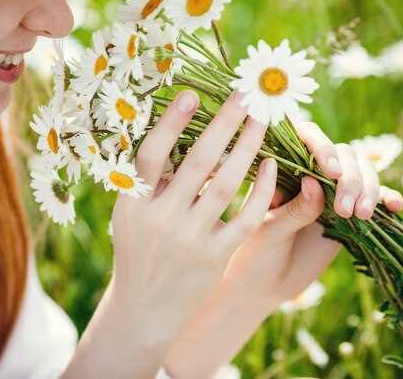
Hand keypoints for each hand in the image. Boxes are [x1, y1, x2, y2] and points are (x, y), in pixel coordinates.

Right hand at [108, 90, 278, 344]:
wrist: (145, 308)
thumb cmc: (138, 251)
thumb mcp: (130, 215)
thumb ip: (149, 181)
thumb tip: (177, 134)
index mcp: (132, 204)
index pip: (150, 156)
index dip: (170, 124)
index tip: (192, 93)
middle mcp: (160, 220)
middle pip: (197, 162)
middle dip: (223, 124)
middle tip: (245, 96)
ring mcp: (190, 240)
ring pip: (226, 184)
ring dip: (247, 148)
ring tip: (262, 122)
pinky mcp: (216, 257)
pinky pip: (245, 217)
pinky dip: (261, 190)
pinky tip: (272, 165)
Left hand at [220, 121, 402, 306]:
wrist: (264, 285)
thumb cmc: (254, 253)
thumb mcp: (268, 232)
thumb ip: (293, 209)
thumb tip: (314, 182)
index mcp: (281, 168)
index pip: (305, 138)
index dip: (322, 146)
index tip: (330, 171)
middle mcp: (309, 173)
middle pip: (342, 155)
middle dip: (349, 178)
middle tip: (344, 210)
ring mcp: (330, 192)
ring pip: (361, 173)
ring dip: (368, 189)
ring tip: (362, 215)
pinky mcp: (347, 213)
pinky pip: (372, 199)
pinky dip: (386, 198)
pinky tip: (395, 206)